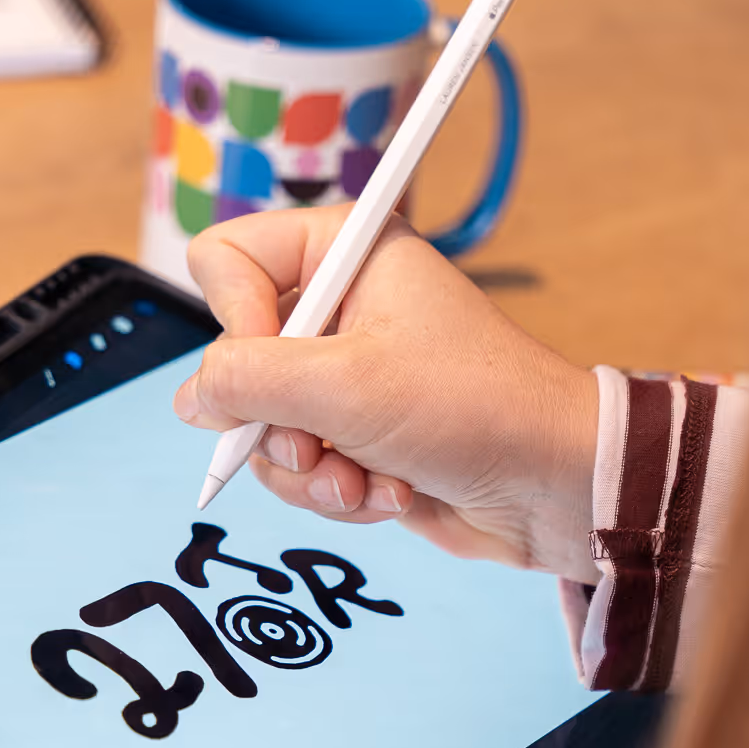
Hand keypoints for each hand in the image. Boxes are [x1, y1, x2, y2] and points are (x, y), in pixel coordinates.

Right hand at [173, 208, 601, 582]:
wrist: (557, 488)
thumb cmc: (475, 410)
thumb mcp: (342, 387)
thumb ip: (245, 383)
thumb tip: (192, 401)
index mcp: (345, 251)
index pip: (224, 261)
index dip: (236, 323)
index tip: (279, 370)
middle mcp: (341, 305)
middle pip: (236, 359)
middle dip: (276, 421)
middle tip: (321, 444)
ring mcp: (348, 375)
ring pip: (263, 427)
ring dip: (311, 471)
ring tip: (368, 482)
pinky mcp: (358, 435)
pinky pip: (301, 467)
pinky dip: (339, 493)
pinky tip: (392, 496)